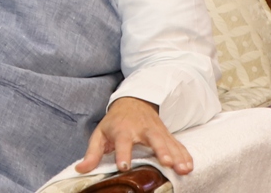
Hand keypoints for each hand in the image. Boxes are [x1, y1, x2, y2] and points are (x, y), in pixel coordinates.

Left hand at [76, 97, 193, 175]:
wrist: (133, 102)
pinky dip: (185, 155)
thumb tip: (80, 170)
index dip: (122, 153)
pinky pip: (178, 145)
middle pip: (153, 139)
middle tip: (166, 163)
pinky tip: (189, 166)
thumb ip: (92, 153)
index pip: (122, 142)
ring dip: (177, 156)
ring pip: (169, 142)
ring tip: (183, 169)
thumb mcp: (100, 134)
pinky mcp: (167, 134)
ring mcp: (157, 131)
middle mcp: (142, 129)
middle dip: (160, 150)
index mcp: (122, 130)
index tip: (123, 166)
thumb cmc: (114, 122)